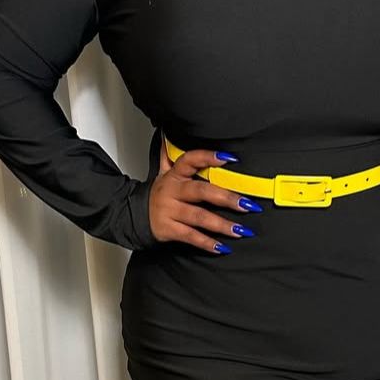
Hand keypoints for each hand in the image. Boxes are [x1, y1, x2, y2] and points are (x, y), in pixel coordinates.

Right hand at [147, 138, 259, 252]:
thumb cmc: (158, 193)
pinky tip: (223, 247)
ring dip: (222, 225)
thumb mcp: (162, 172)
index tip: (229, 158)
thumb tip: (169, 132)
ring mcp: (170, 211)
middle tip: (247, 204)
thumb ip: (170, 154)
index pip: (190, 160)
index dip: (208, 158)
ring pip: (199, 217)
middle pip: (201, 192)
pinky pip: (191, 236)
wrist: (132, 215)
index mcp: (174, 175)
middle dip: (226, 198)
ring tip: (242, 230)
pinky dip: (207, 243)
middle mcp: (172, 191)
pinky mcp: (169, 229)